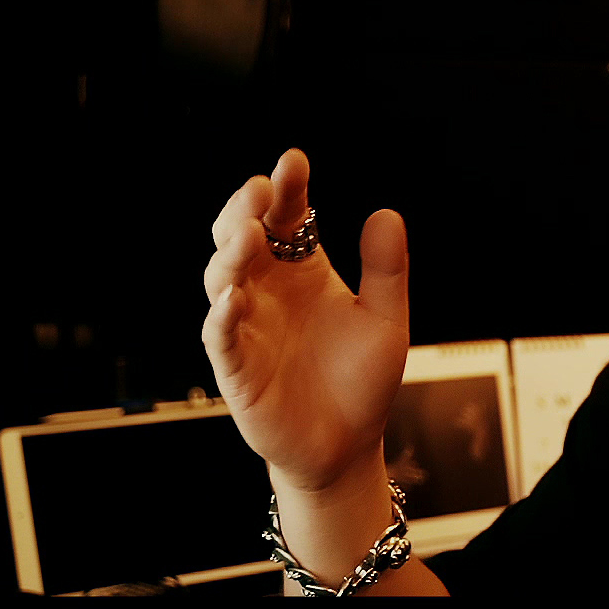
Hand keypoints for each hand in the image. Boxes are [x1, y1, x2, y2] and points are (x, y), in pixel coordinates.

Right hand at [202, 149, 408, 494]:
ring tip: (248, 234)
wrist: (347, 446)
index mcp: (302, 271)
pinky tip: (233, 299)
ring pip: (222, 278)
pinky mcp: (236, 367)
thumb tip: (388, 214)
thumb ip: (386, 270)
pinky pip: (221, 336)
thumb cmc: (361, 382)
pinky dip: (222, 316)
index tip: (294, 162)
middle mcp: (268, 290)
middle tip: (262, 190)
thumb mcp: (385, 321)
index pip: (289, 217)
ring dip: (232, 254)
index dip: (288, 189)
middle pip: (243, 235)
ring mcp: (247, 325)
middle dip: (247, 208)